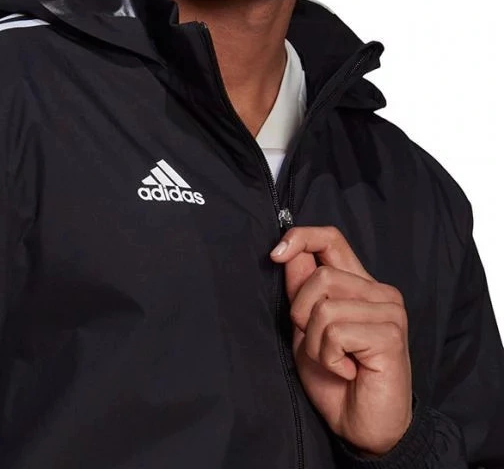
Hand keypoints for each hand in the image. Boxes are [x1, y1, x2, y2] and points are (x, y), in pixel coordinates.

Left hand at [269, 225, 412, 455]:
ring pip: (324, 306)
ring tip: (335, 360)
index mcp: (358, 283)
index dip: (300, 238)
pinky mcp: (391, 335)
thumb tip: (287, 252)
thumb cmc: (335, 378)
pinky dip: (329, 357)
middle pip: (320, 275)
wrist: (361, 426)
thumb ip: (300, 289)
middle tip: (318, 344)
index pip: (330, 238)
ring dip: (315, 341)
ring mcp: (389, 311)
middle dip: (301, 312)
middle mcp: (379, 291)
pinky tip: (348, 371)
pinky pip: (335, 332)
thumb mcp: (306, 328)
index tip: (275, 255)